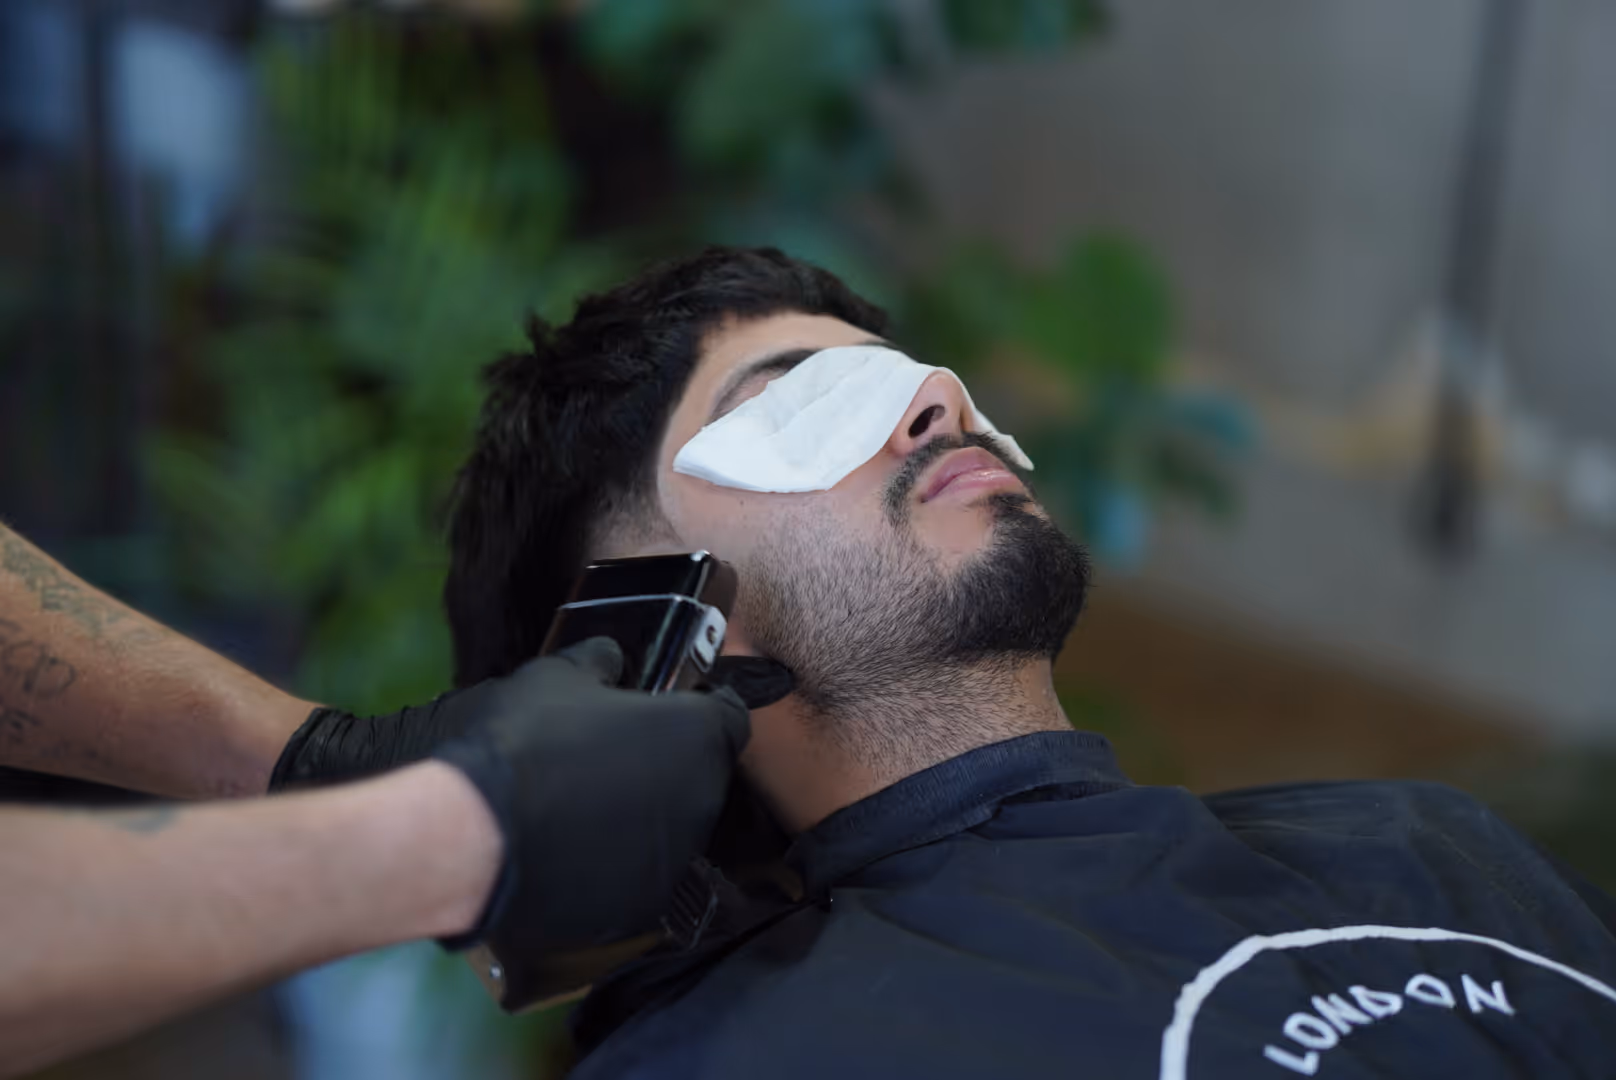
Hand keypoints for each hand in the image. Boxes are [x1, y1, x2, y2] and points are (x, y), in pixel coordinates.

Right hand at [430, 638, 757, 952]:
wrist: (479, 837)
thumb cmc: (528, 741)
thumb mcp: (561, 675)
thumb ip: (601, 662)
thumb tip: (613, 659)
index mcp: (697, 737)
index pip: (730, 716)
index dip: (702, 708)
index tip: (668, 708)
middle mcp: (702, 800)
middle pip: (699, 774)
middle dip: (666, 763)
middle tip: (610, 756)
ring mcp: (676, 860)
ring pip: (671, 828)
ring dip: (642, 815)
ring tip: (582, 808)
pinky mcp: (642, 907)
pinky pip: (639, 875)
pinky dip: (616, 863)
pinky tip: (570, 851)